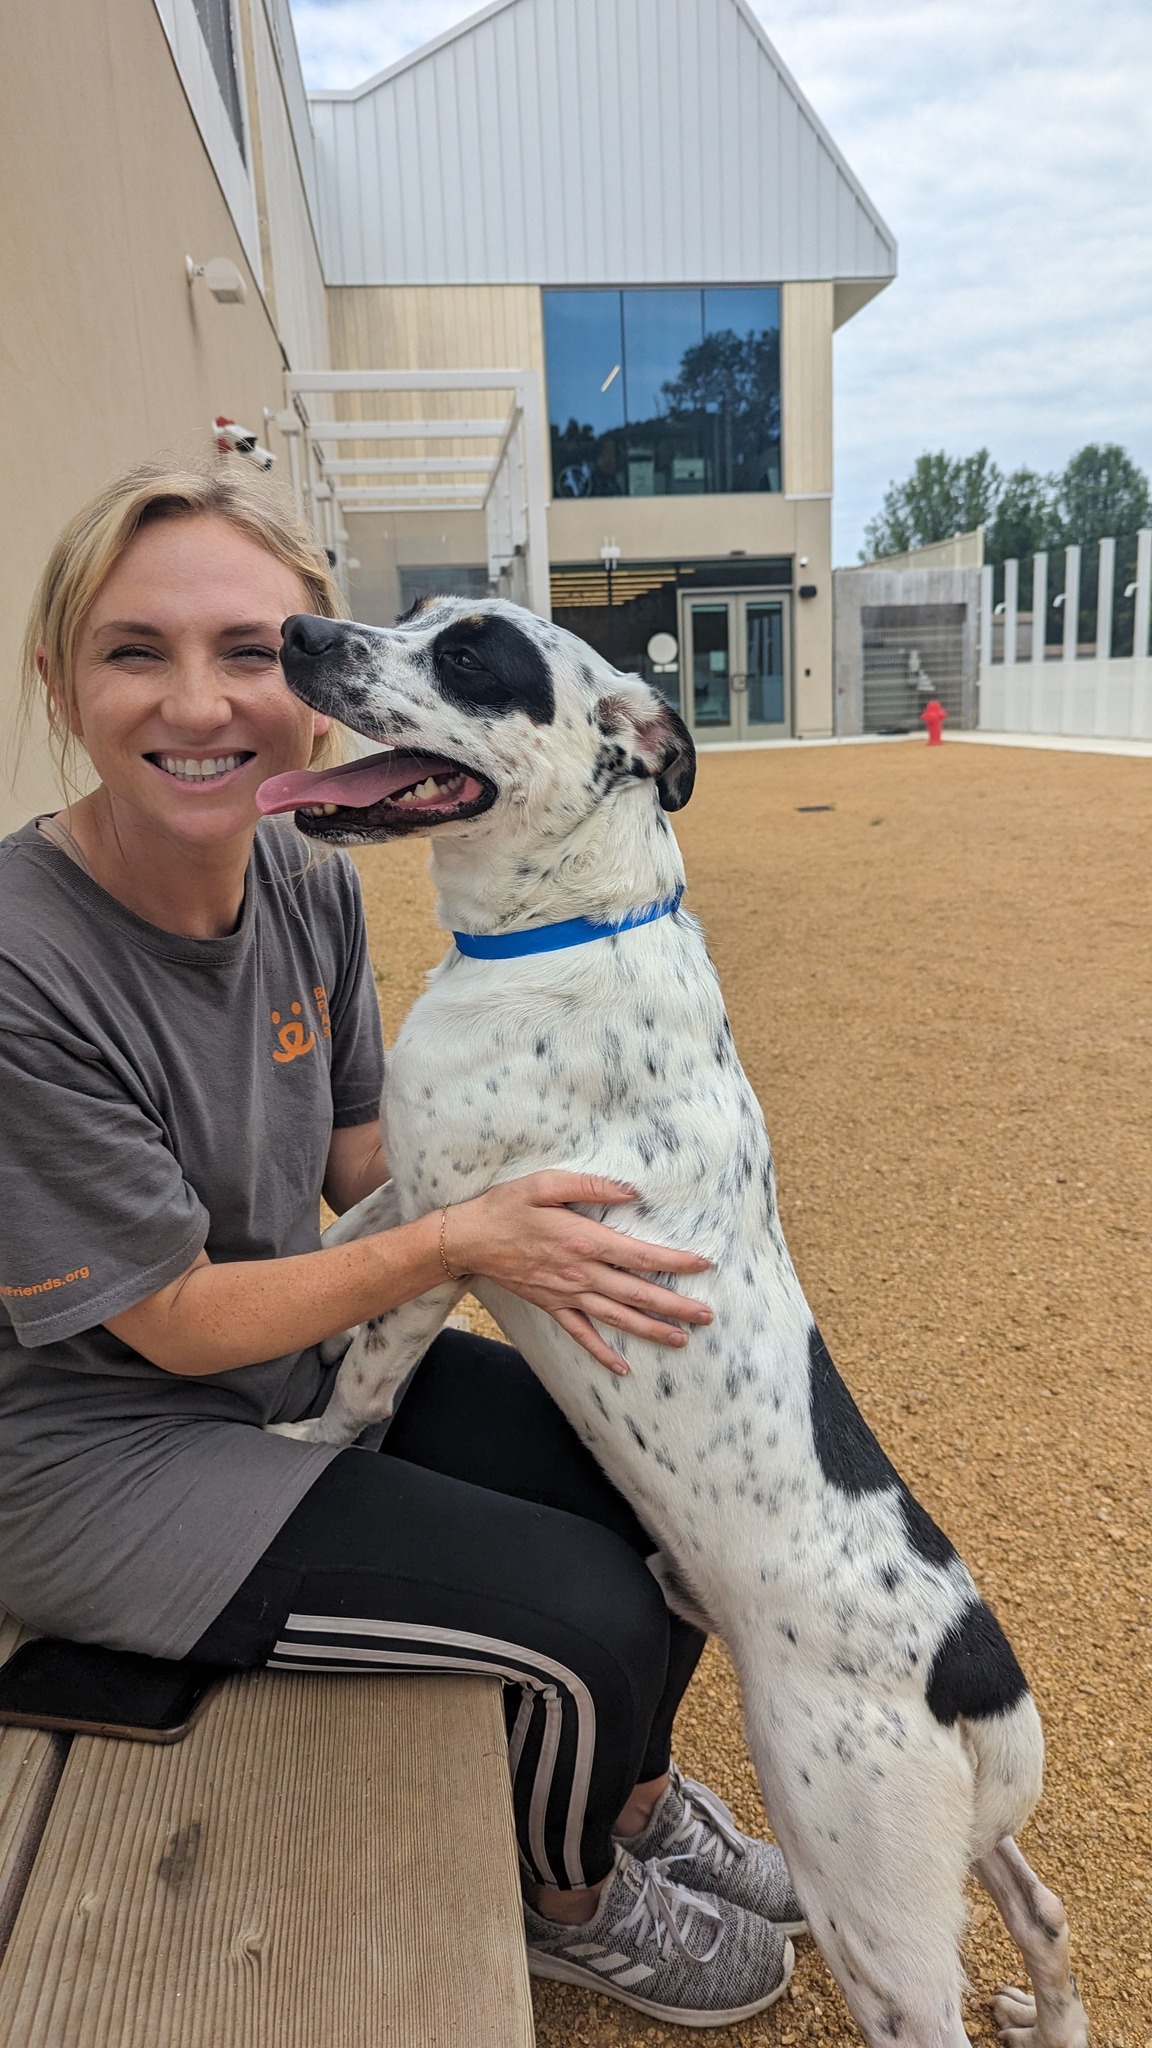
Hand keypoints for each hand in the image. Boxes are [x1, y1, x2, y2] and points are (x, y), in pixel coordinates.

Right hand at [443, 1172, 712, 1374]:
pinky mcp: (551, 1306)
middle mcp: (580, 1273)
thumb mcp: (545, 1183)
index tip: (704, 1264)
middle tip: (708, 1315)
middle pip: (637, 1293)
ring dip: (651, 1330)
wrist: (468, 1239)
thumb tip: (631, 1190)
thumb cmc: (506, 1206)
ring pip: (617, 1317)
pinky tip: (622, 1366)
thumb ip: (590, 1185)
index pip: (640, 1255)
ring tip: (682, 1340)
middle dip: (675, 1305)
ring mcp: (566, 1294)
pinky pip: (581, 1334)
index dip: (675, 1261)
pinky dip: (602, 1352)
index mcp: (583, 1240)